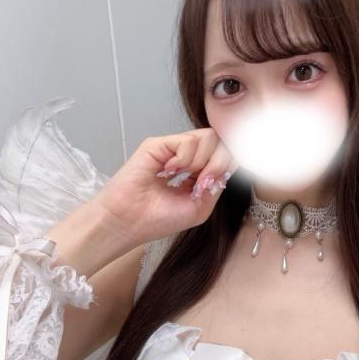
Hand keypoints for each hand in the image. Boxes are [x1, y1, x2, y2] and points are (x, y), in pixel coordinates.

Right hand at [91, 127, 238, 246]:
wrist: (129, 222)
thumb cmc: (158, 219)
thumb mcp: (199, 208)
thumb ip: (216, 186)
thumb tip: (227, 166)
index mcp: (197, 173)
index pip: (224, 154)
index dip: (229, 164)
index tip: (215, 183)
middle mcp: (186, 158)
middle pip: (220, 142)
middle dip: (219, 162)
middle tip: (203, 182)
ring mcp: (173, 150)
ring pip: (209, 137)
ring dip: (203, 161)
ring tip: (185, 178)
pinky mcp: (158, 145)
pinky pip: (188, 141)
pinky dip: (185, 159)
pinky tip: (169, 171)